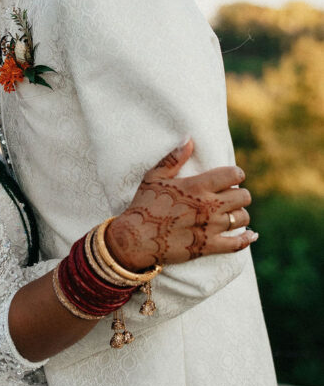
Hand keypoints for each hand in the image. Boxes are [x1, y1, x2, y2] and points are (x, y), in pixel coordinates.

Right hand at [106, 139, 256, 270]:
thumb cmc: (143, 205)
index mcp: (197, 186)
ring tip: (230, 213)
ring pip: (243, 218)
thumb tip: (189, 139)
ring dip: (240, 214)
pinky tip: (250, 235)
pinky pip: (237, 243)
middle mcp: (209, 206)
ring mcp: (210, 227)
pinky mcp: (208, 246)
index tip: (231, 177)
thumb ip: (174, 158)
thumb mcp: (154, 177)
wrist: (135, 239)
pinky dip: (247, 239)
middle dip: (239, 194)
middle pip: (243, 196)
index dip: (236, 174)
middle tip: (229, 196)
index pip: (234, 175)